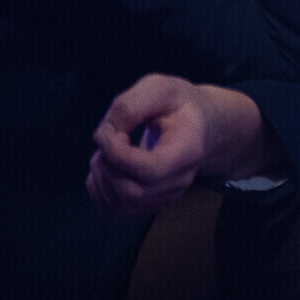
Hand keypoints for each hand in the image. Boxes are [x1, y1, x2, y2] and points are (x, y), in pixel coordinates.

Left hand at [87, 74, 266, 215]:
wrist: (200, 125)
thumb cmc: (178, 104)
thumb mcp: (159, 88)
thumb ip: (130, 106)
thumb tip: (105, 135)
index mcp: (188, 151)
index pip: (149, 170)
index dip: (117, 153)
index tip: (107, 130)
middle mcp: (179, 181)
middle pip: (130, 192)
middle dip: (106, 166)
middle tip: (106, 139)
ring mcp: (166, 196)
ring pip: (119, 205)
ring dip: (100, 177)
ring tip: (105, 152)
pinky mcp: (150, 204)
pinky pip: (114, 211)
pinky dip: (99, 191)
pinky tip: (105, 168)